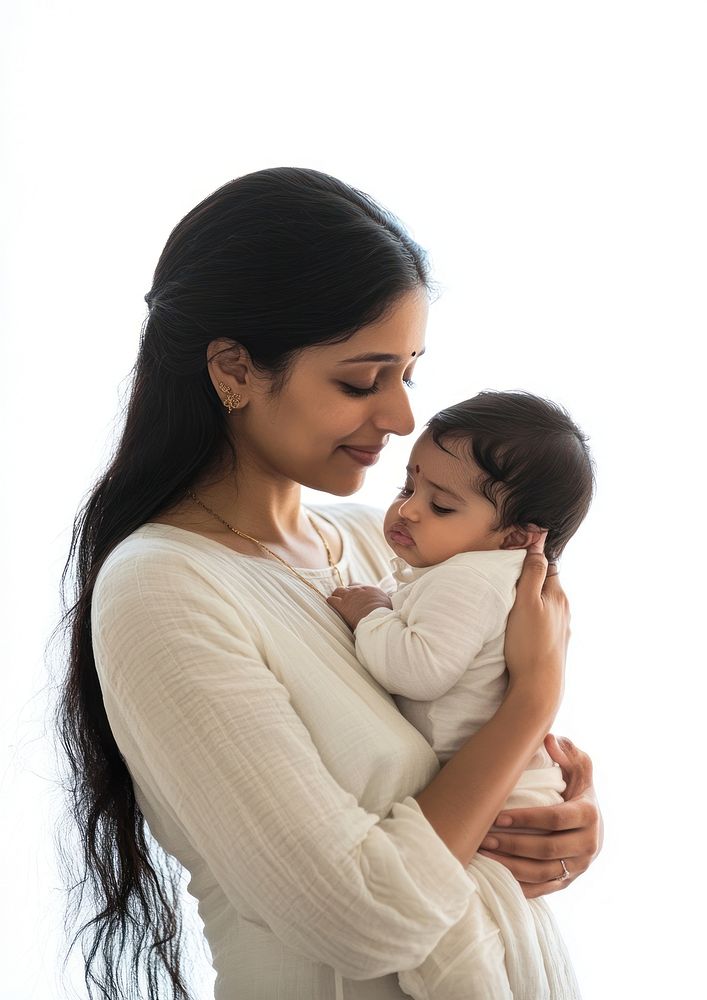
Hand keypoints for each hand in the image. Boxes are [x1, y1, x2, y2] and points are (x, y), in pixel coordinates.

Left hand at [327, 584, 392, 629]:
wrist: (377, 619)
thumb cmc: (385, 614)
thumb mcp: (388, 604)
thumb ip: (383, 601)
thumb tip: (385, 603)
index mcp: (370, 589)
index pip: (357, 585)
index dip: (353, 590)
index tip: (353, 596)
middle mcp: (358, 590)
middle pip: (346, 587)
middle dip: (344, 593)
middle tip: (343, 600)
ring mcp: (349, 596)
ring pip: (337, 591)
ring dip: (336, 596)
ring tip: (335, 601)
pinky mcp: (342, 605)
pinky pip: (331, 600)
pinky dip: (330, 602)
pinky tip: (330, 605)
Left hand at [478, 736, 602, 897]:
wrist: (592, 825)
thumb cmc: (577, 790)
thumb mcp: (578, 768)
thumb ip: (568, 753)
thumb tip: (551, 739)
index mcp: (589, 815)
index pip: (556, 819)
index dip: (526, 818)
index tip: (498, 815)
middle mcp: (588, 845)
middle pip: (547, 849)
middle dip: (513, 844)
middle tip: (484, 837)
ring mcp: (578, 867)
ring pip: (542, 873)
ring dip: (511, 866)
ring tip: (484, 854)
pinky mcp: (567, 881)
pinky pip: (542, 889)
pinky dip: (518, 885)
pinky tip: (495, 875)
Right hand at [504, 531, 568, 716]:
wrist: (538, 687)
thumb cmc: (528, 644)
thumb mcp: (526, 602)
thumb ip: (531, 573)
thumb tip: (538, 545)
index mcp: (558, 596)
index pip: (548, 566)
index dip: (532, 559)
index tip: (515, 557)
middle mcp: (564, 611)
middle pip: (547, 586)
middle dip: (531, 580)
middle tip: (509, 580)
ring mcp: (561, 630)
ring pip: (545, 607)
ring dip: (533, 602)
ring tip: (513, 605)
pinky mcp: (554, 646)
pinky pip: (544, 624)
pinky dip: (534, 620)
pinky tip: (522, 629)